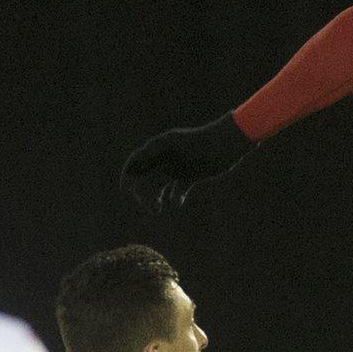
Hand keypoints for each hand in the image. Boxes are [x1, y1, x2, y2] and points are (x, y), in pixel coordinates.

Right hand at [121, 112, 255, 212]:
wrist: (228, 143)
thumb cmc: (204, 142)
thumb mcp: (177, 147)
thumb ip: (154, 155)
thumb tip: (134, 166)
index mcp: (160, 146)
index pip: (137, 160)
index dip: (128, 175)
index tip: (125, 189)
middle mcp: (167, 157)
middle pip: (146, 176)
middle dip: (142, 192)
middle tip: (148, 205)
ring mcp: (179, 166)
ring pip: (160, 185)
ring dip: (156, 198)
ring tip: (157, 209)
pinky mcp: (191, 175)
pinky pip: (177, 189)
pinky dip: (175, 198)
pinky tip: (177, 202)